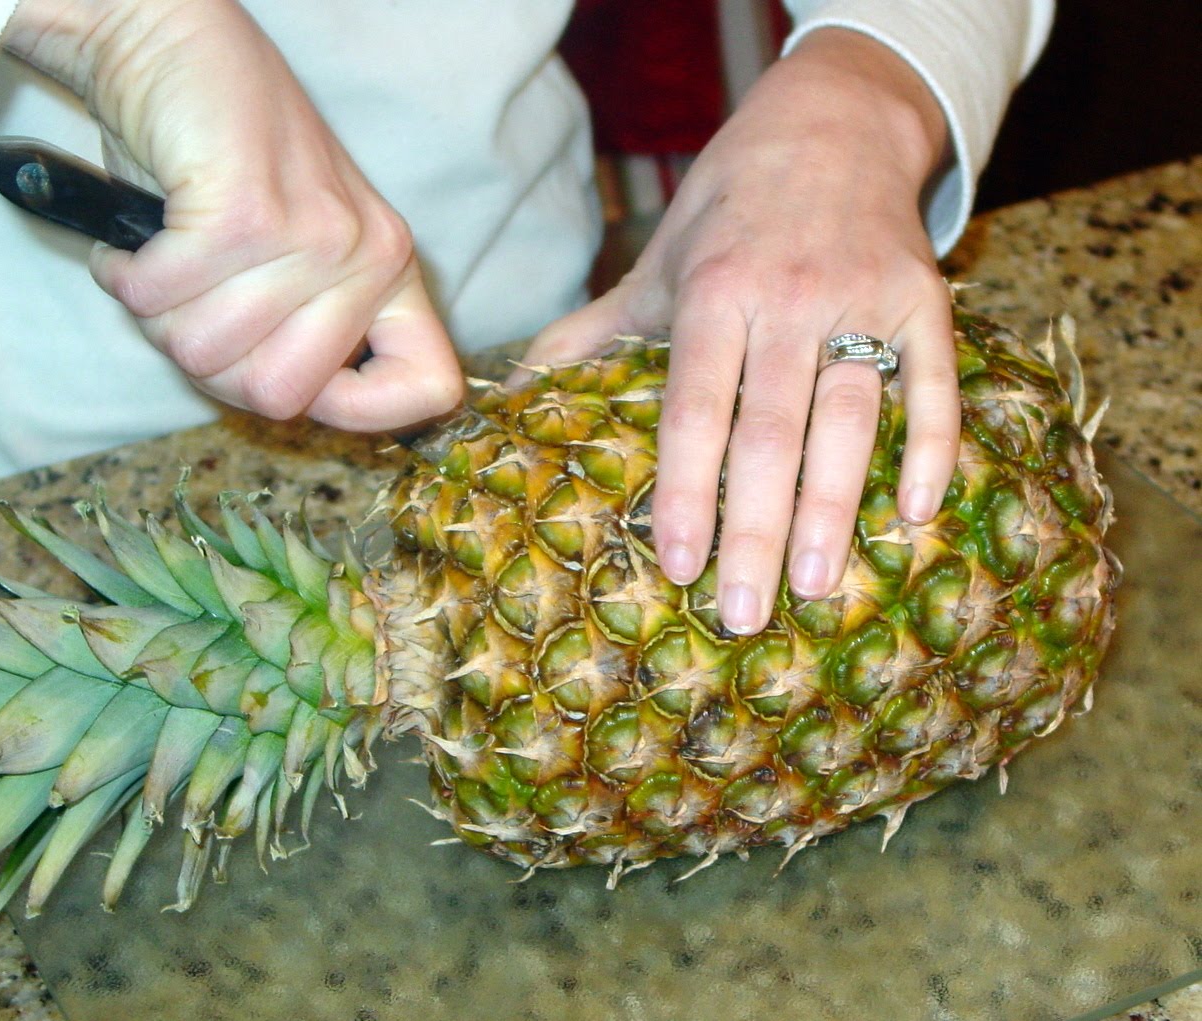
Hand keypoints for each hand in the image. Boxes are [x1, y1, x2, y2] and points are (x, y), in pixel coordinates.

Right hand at [4, 0, 463, 430]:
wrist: (168, 42)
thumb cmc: (218, 164)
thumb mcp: (291, 255)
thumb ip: (304, 330)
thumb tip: (284, 406)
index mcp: (392, 271)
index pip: (429, 388)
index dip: (354, 412)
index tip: (284, 372)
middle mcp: (370, 255)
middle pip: (277, 397)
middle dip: (210, 366)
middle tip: (191, 304)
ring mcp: (317, 235)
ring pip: (207, 354)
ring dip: (159, 316)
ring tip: (166, 259)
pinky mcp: (249, 212)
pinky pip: (164, 301)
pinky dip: (126, 280)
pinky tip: (134, 245)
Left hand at [523, 29, 959, 633]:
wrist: (829, 124)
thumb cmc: (728, 210)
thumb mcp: (657, 262)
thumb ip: (595, 331)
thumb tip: (520, 392)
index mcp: (713, 293)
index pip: (694, 409)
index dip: (685, 491)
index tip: (679, 566)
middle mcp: (788, 298)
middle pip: (770, 432)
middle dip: (754, 529)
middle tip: (743, 614)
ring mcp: (862, 299)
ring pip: (849, 418)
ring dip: (834, 508)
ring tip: (817, 587)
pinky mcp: (924, 298)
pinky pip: (934, 382)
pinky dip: (929, 446)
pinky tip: (915, 513)